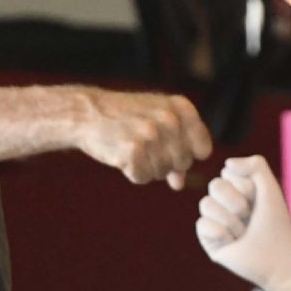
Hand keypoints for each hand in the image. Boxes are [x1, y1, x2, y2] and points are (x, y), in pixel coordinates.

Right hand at [75, 89, 212, 188]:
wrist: (86, 113)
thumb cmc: (125, 118)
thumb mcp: (156, 122)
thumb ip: (176, 148)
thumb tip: (179, 183)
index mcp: (181, 107)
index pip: (203, 149)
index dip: (187, 155)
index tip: (169, 147)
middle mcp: (170, 119)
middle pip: (183, 164)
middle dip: (166, 162)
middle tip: (143, 145)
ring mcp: (152, 135)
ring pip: (163, 173)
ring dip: (147, 167)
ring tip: (131, 146)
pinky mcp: (133, 150)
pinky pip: (143, 178)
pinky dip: (132, 172)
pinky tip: (121, 155)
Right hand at [196, 157, 290, 290]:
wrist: (278, 257)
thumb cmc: (276, 223)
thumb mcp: (270, 187)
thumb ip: (255, 165)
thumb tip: (227, 164)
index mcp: (238, 188)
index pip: (227, 172)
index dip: (246, 187)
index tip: (259, 202)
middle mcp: (224, 202)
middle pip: (214, 185)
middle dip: (236, 203)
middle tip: (250, 218)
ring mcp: (214, 219)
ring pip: (206, 204)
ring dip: (231, 221)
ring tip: (243, 233)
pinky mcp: (208, 239)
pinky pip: (202, 224)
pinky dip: (222, 234)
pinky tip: (232, 243)